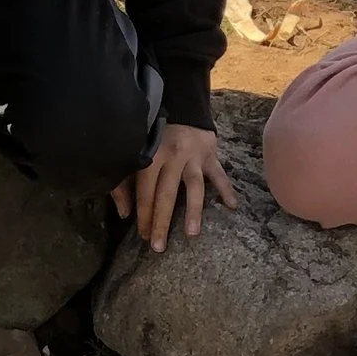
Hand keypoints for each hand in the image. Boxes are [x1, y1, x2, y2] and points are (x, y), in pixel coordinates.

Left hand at [115, 123, 236, 253]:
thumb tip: (124, 213)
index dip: (144, 215)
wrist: (182, 109)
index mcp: (151, 156)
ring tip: (192, 234)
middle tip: (158, 247)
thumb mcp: (136, 155)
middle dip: (161, 222)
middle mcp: (172, 157)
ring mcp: (194, 156)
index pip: (146, 191)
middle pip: (166, 194)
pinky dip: (226, 190)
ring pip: (193, 187)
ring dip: (193, 211)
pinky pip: (220, 175)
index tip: (143, 236)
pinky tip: (232, 206)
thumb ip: (125, 182)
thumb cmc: (155, 139)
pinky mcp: (211, 155)